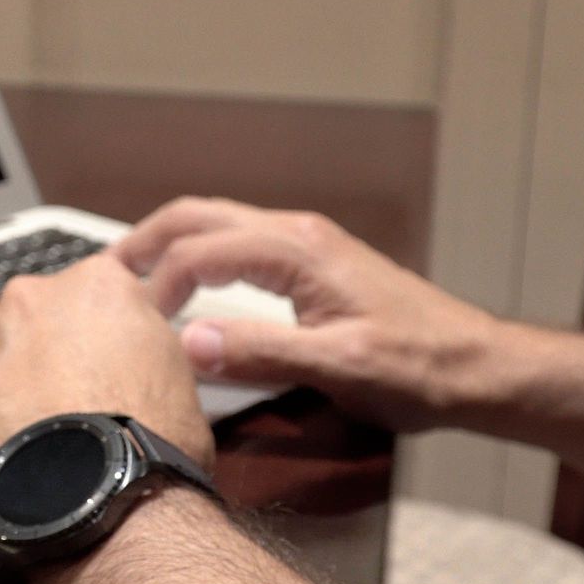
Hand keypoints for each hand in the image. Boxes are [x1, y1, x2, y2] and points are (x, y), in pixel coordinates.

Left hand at [0, 255, 213, 511]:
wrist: (103, 504)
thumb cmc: (152, 451)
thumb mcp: (177, 375)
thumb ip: (138, 343)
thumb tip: (125, 353)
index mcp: (96, 285)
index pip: (83, 296)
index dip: (87, 341)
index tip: (91, 373)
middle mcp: (30, 296)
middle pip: (26, 320)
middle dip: (35, 359)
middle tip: (57, 412)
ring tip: (21, 443)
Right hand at [112, 197, 504, 432]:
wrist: (477, 368)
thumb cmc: (421, 368)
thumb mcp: (338, 367)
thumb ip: (260, 352)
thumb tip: (189, 342)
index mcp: (300, 251)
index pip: (201, 249)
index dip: (159, 284)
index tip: (138, 325)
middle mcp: (301, 236)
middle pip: (201, 215)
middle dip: (147, 240)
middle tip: (106, 275)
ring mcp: (309, 247)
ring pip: (220, 225)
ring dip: (173, 245)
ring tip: (135, 278)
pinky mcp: (317, 267)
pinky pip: (242, 245)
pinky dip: (203, 257)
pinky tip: (192, 287)